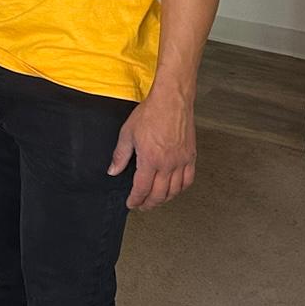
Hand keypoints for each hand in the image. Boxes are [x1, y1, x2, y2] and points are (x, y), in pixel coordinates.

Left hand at [108, 91, 196, 210]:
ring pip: (175, 190)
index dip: (135, 200)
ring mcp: (181, 161)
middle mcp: (168, 164)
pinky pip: (188, 180)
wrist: (171, 100)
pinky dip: (180, 189)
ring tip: (156, 200)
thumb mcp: (128, 133)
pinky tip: (174, 189)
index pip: (142, 189)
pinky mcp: (191, 156)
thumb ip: (120, 155)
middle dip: (148, 204)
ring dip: (164, 199)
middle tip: (142, 206)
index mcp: (150, 159)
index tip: (131, 203)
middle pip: (159, 194)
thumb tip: (113, 171)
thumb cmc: (150, 113)